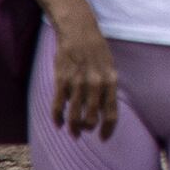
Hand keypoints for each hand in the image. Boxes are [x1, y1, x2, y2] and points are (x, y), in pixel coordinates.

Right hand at [50, 14, 122, 136]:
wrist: (78, 30)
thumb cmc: (96, 50)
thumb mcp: (109, 67)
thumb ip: (108, 89)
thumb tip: (105, 113)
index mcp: (110, 80)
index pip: (111, 113)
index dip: (107, 129)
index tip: (103, 138)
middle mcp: (95, 84)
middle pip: (91, 119)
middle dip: (88, 129)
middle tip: (84, 131)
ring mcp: (77, 83)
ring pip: (74, 116)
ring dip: (73, 128)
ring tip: (73, 132)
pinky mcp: (61, 80)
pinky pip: (58, 107)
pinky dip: (57, 119)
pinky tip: (58, 124)